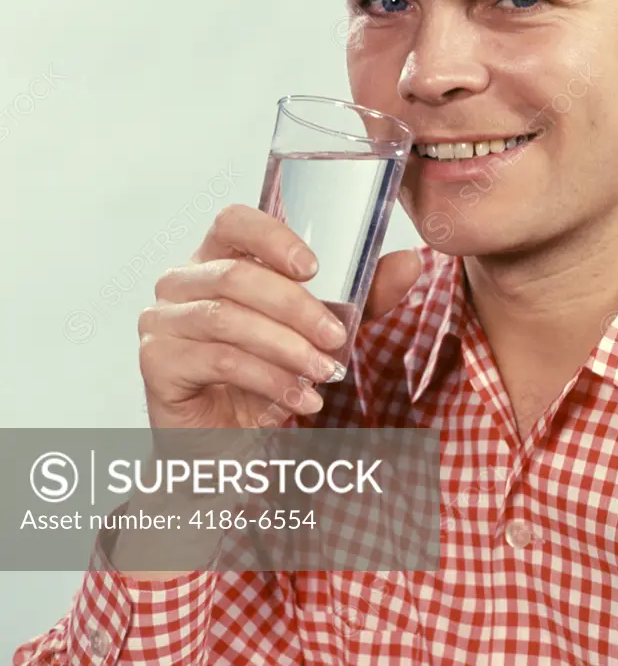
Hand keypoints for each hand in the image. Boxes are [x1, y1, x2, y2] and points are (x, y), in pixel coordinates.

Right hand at [137, 204, 420, 430]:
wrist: (228, 446)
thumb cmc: (270, 376)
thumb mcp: (324, 331)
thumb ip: (364, 296)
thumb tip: (410, 262)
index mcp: (217, 258)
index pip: (234, 220)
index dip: (272, 237)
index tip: (313, 268)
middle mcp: (181, 281)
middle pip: (236, 275)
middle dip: (297, 308)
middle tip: (337, 338)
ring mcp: (161, 321)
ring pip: (228, 319)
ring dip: (287, 347)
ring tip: (324, 373)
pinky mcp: (156, 363)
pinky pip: (218, 360)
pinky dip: (268, 380)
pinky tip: (300, 401)